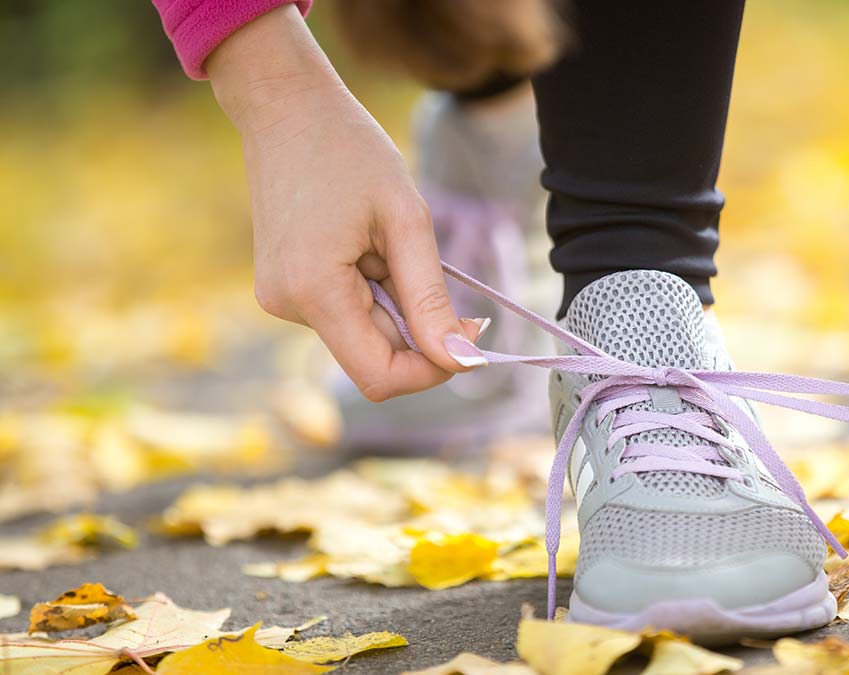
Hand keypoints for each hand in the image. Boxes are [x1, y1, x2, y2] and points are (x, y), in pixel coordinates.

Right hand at [207, 6, 485, 401]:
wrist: (286, 107)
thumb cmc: (351, 152)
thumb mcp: (406, 222)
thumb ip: (431, 300)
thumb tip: (463, 361)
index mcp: (315, 292)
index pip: (379, 377)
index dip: (432, 370)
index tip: (470, 338)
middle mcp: (288, 306)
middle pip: (374, 356)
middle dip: (418, 328)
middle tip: (440, 272)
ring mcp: (280, 298)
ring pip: (362, 334)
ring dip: (395, 303)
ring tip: (387, 242)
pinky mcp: (284, 286)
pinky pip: (344, 311)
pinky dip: (372, 291)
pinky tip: (368, 244)